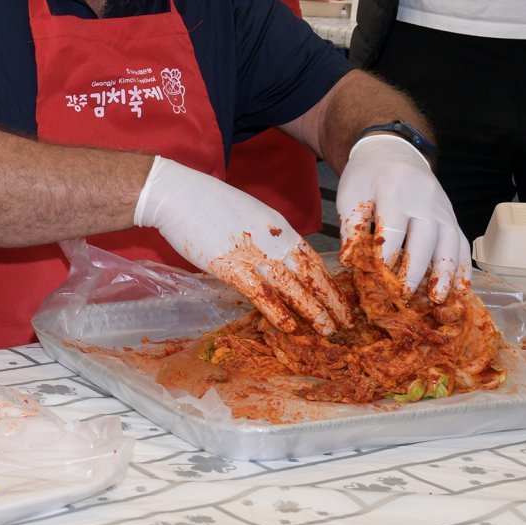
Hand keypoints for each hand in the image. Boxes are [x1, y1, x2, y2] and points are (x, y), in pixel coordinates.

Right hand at [134, 156, 352, 334]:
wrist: (178, 194)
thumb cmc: (207, 203)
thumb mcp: (248, 215)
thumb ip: (265, 237)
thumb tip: (274, 257)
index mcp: (279, 227)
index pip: (312, 259)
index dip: (329, 282)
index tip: (339, 300)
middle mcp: (274, 240)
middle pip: (311, 274)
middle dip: (331, 300)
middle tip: (347, 322)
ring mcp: (254, 254)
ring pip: (293, 287)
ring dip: (313, 310)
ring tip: (328, 330)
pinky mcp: (232, 267)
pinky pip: (261, 293)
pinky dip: (278, 311)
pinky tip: (290, 327)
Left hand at [337, 134, 467, 300]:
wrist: (392, 151)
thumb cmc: (366, 177)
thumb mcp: (350, 195)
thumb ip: (351, 226)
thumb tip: (353, 261)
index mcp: (394, 190)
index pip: (394, 228)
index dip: (387, 256)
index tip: (380, 280)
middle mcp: (424, 199)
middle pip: (426, 237)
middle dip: (417, 270)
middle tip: (406, 296)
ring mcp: (442, 207)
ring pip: (451, 241)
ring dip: (447, 272)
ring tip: (441, 298)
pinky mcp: (451, 216)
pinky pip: (462, 242)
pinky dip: (463, 266)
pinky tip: (460, 288)